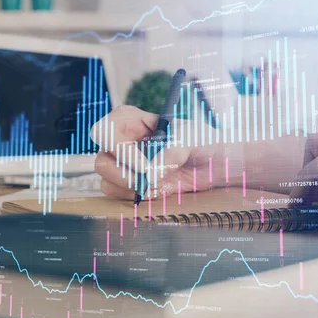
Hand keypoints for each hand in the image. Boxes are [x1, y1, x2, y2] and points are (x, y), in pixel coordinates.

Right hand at [91, 106, 219, 199]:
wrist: (216, 162)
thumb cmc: (202, 140)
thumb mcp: (192, 137)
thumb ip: (172, 151)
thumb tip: (150, 174)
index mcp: (130, 120)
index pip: (104, 131)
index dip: (119, 151)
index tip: (144, 166)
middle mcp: (122, 141)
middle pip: (102, 161)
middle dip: (124, 176)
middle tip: (149, 181)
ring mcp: (124, 164)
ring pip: (107, 181)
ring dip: (132, 189)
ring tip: (159, 185)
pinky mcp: (131, 183)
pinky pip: (119, 195)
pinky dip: (137, 197)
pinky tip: (159, 190)